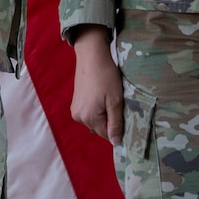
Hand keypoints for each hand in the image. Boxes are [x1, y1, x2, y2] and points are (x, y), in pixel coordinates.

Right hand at [69, 27, 123, 142]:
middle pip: (100, 128)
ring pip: (95, 120)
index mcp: (88, 118)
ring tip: (109, 96)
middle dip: (110, 119)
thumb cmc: (106, 76)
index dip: (118, 128)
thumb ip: (115, 124)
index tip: (124, 114)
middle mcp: (78, 117)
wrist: (92, 55)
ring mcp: (75, 109)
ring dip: (104, 113)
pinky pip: (89, 112)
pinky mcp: (75, 102)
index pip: (106, 135)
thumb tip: (116, 143)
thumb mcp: (115, 101)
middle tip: (117, 102)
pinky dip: (97, 107)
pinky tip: (101, 94)